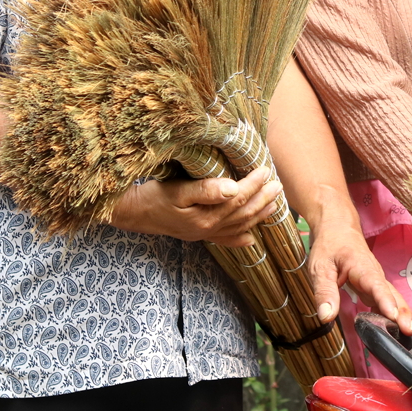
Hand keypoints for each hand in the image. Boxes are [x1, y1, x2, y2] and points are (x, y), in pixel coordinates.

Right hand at [108, 167, 281, 246]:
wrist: (133, 214)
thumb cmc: (154, 196)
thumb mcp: (177, 189)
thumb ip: (206, 189)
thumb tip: (233, 188)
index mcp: (206, 217)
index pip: (238, 198)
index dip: (254, 184)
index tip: (266, 170)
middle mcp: (208, 229)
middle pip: (243, 213)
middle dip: (263, 199)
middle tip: (278, 185)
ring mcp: (204, 234)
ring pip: (238, 226)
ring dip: (258, 216)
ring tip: (274, 205)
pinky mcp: (198, 235)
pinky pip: (224, 239)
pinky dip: (239, 239)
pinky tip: (251, 240)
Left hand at [305, 200, 411, 336]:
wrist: (338, 227)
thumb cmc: (329, 245)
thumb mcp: (320, 267)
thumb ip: (324, 292)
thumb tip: (326, 317)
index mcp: (362, 268)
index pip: (377, 286)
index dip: (386, 302)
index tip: (394, 316)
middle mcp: (375, 275)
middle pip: (392, 294)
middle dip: (403, 313)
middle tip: (411, 332)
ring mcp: (376, 281)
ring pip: (393, 298)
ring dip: (403, 315)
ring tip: (410, 333)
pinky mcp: (374, 286)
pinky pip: (386, 300)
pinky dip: (393, 315)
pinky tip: (396, 330)